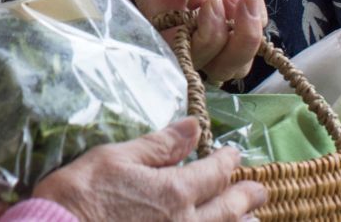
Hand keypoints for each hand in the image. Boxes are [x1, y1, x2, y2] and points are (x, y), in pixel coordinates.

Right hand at [31, 118, 266, 220]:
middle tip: (260, 190)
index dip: (227, 161)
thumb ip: (159, 145)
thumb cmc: (80, 195)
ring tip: (249, 218)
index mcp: (174, 191)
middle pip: (227, 209)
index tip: (234, 153)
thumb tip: (194, 127)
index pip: (213, 173)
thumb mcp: (115, 158)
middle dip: (245, 196)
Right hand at [114, 0, 267, 81]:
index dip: (208, 39)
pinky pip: (254, 22)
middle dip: (241, 40)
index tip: (209, 1)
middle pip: (223, 66)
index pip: (189, 55)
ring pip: (242, 58)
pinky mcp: (228, 14)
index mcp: (161, 24)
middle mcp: (188, 35)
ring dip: (252, 29)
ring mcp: (212, 27)